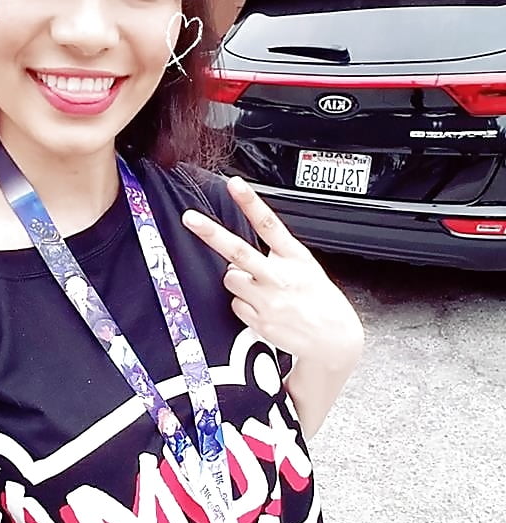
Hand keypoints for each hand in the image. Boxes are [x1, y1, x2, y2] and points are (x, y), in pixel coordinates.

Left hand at [181, 176, 363, 367]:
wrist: (332, 339)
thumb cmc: (319, 300)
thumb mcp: (306, 267)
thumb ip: (276, 256)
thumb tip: (238, 258)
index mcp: (295, 257)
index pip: (269, 224)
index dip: (250, 202)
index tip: (234, 184)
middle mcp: (280, 276)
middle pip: (238, 251)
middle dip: (211, 233)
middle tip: (190, 218)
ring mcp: (268, 299)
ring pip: (230, 278)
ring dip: (238, 280)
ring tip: (261, 290)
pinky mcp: (259, 320)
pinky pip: (235, 304)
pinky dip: (244, 304)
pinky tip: (264, 308)